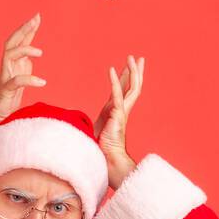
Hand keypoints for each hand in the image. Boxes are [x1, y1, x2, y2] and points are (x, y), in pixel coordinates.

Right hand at [0, 13, 45, 129]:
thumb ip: (24, 64)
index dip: (27, 28)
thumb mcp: (19, 76)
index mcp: (12, 63)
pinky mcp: (5, 89)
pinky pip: (17, 81)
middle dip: (24, 30)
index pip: (19, 41)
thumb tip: (32, 52)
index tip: (37, 16)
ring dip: (25, 50)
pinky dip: (30, 80)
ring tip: (40, 52)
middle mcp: (7, 66)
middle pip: (12, 42)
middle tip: (35, 19)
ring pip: (11, 55)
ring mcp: (5, 76)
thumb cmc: (5, 97)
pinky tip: (41, 82)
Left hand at [94, 54, 142, 187]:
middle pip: (133, 87)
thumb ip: (92, 122)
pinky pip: (116, 95)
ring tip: (132, 59)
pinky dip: (114, 82)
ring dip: (132, 72)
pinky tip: (112, 70)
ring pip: (131, 88)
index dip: (126, 78)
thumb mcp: (94, 130)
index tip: (128, 67)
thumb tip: (80, 120)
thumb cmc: (100, 149)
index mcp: (116, 111)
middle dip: (136, 72)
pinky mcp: (117, 116)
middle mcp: (122, 110)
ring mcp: (122, 112)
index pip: (123, 91)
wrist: (107, 161)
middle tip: (138, 58)